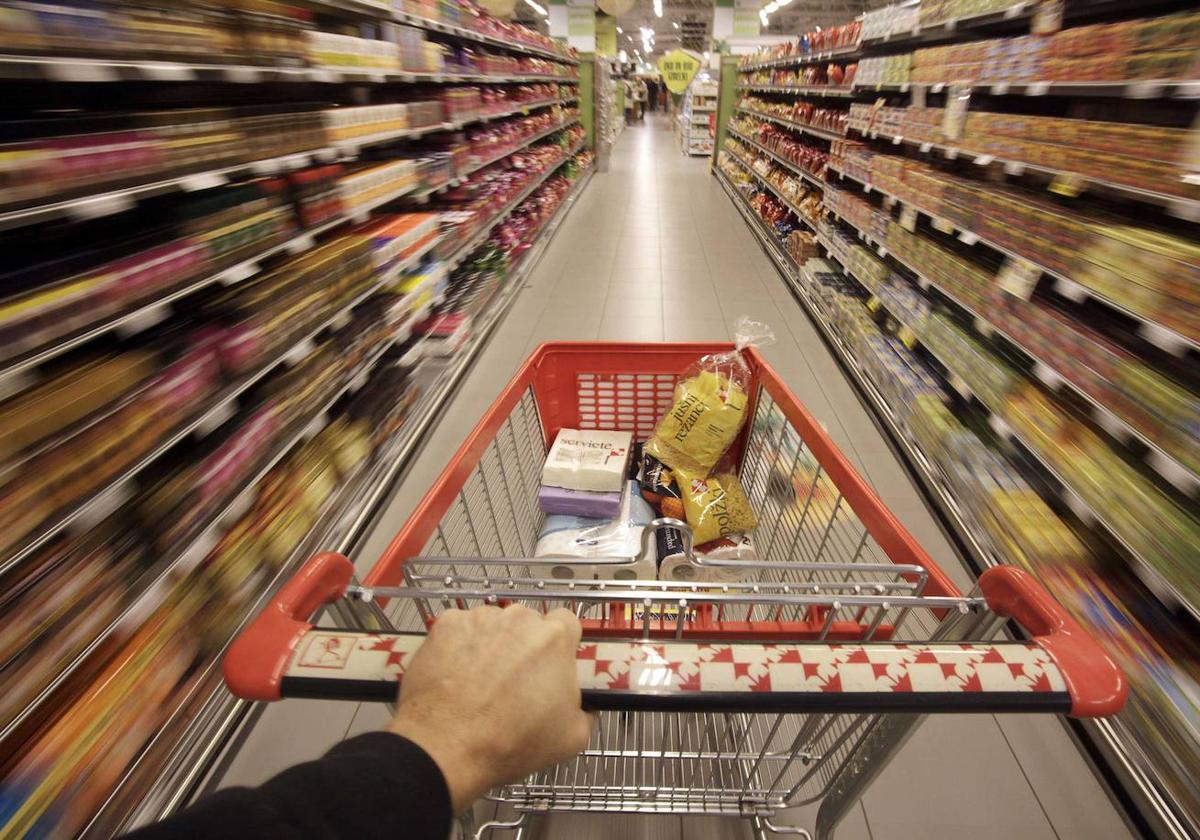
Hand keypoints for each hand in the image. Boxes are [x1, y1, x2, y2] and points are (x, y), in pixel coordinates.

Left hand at [388, 605, 593, 811]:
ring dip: (491, 646)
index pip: (567, 623)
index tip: (552, 666)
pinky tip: (454, 677)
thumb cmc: (512, 742)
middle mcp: (518, 618)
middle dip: (524, 646)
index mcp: (555, 638)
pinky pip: (460, 631)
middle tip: (514, 682)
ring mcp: (479, 618)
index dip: (561, 645)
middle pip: (527, 624)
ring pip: (492, 626)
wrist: (447, 748)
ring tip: (479, 683)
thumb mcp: (572, 738)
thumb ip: (585, 709)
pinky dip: (459, 647)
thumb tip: (581, 704)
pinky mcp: (445, 625)